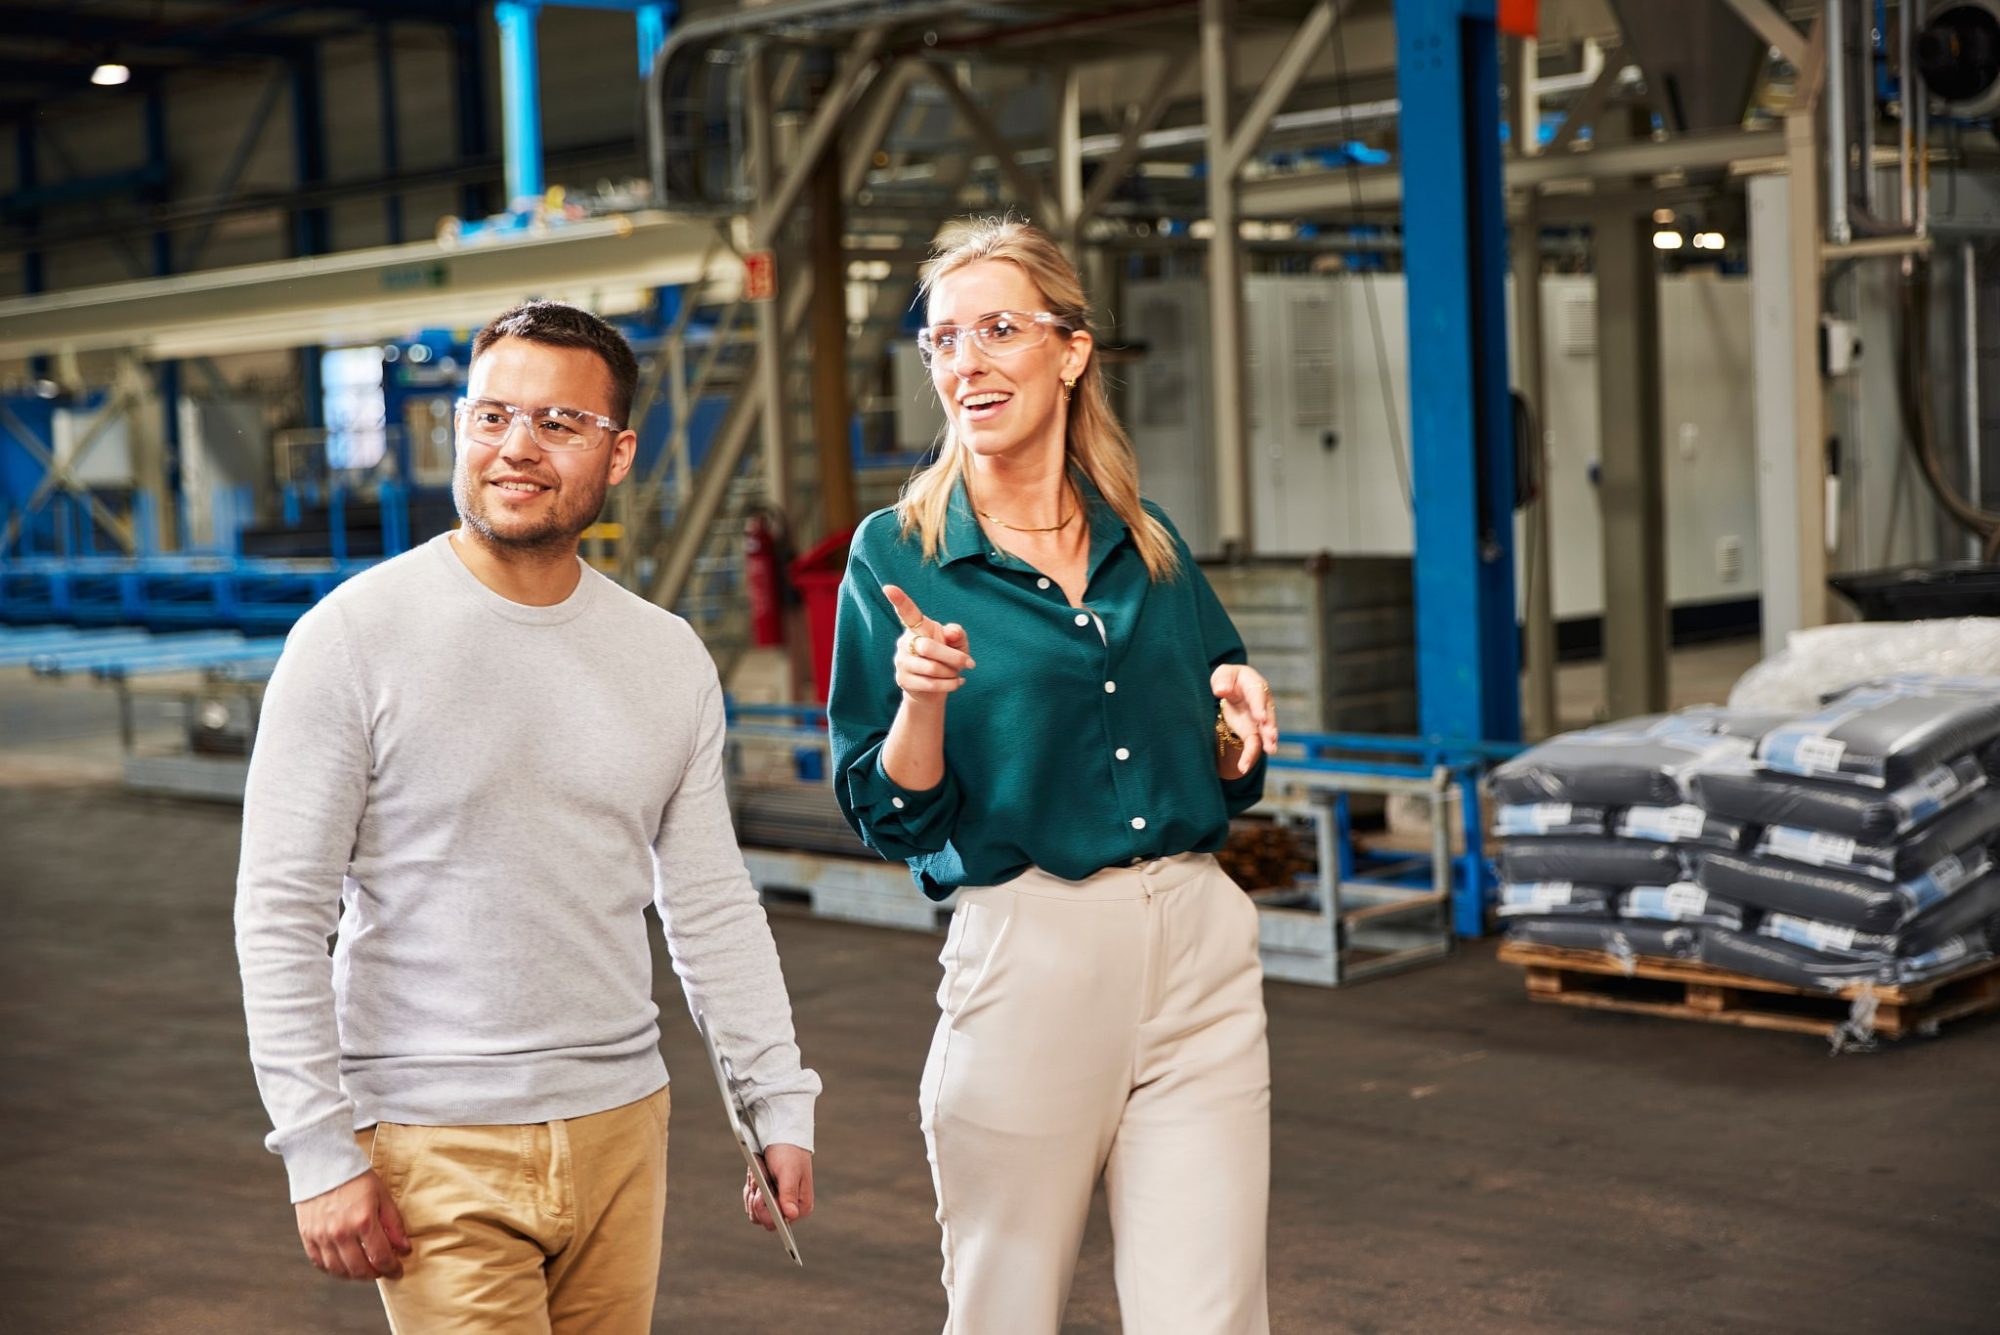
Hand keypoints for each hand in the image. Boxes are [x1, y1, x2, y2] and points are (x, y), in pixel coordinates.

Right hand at [295, 1169, 410, 1280]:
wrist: (323, 1163)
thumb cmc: (356, 1178)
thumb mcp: (382, 1196)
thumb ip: (393, 1224)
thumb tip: (403, 1248)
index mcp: (363, 1221)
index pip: (380, 1257)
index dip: (392, 1268)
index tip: (398, 1270)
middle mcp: (340, 1233)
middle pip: (359, 1269)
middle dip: (375, 1274)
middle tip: (383, 1270)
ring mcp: (321, 1236)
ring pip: (339, 1271)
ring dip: (355, 1275)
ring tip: (365, 1269)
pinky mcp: (307, 1236)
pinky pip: (320, 1263)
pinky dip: (333, 1269)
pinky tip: (344, 1265)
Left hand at [744, 1144, 814, 1230]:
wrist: (781, 1135)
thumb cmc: (789, 1152)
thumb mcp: (789, 1171)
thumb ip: (789, 1194)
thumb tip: (791, 1215)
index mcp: (801, 1206)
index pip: (778, 1223)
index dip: (766, 1212)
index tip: (761, 1195)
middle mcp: (789, 1208)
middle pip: (763, 1219)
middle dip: (757, 1199)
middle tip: (760, 1179)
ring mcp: (776, 1203)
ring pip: (754, 1210)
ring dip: (753, 1191)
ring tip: (760, 1172)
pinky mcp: (766, 1197)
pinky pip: (750, 1201)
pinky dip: (750, 1186)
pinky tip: (757, 1173)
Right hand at [882, 584, 973, 700]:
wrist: (934, 690)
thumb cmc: (947, 659)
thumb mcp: (957, 644)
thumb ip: (957, 634)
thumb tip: (950, 632)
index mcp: (918, 627)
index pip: (907, 612)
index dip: (899, 600)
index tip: (888, 587)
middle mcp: (905, 642)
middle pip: (928, 647)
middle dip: (953, 657)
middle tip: (969, 663)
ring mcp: (901, 661)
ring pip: (931, 668)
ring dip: (951, 673)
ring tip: (956, 674)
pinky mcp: (903, 680)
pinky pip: (930, 683)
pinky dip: (949, 684)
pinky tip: (956, 682)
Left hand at [1212, 664, 1279, 776]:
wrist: (1230, 689)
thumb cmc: (1227, 679)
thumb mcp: (1223, 674)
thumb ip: (1222, 680)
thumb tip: (1220, 690)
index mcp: (1254, 685)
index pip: (1258, 695)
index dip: (1260, 707)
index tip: (1261, 718)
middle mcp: (1261, 703)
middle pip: (1267, 715)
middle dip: (1270, 727)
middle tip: (1272, 737)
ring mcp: (1259, 719)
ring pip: (1264, 732)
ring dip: (1267, 742)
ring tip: (1270, 750)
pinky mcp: (1253, 732)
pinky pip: (1254, 744)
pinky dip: (1250, 755)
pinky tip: (1245, 766)